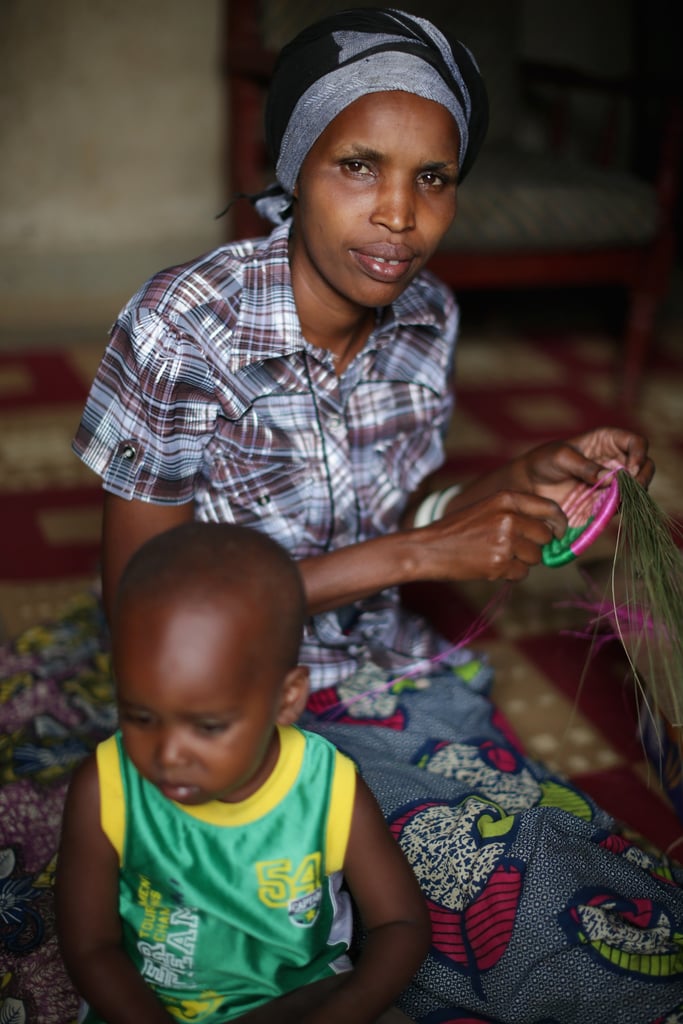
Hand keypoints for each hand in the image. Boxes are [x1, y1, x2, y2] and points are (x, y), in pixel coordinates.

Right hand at [423, 489, 567, 581]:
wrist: (429, 548)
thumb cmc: (458, 529)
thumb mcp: (486, 507)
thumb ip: (516, 512)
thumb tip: (550, 528)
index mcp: (506, 498)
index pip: (549, 508)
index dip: (559, 523)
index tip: (559, 532)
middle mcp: (509, 517)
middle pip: (545, 535)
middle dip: (536, 545)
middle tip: (516, 548)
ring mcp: (505, 541)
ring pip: (536, 557)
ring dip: (522, 561)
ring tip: (498, 556)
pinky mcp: (500, 564)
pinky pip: (522, 573)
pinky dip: (511, 574)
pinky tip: (491, 566)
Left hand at [516, 428, 653, 511]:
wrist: (529, 486)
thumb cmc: (543, 462)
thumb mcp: (561, 457)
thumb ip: (585, 466)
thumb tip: (611, 478)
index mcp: (607, 441)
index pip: (636, 442)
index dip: (639, 453)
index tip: (630, 468)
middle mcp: (615, 461)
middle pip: (645, 467)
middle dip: (642, 477)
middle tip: (629, 488)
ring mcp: (612, 483)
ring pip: (638, 489)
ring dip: (633, 495)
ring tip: (616, 500)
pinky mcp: (605, 502)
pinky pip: (622, 506)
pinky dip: (621, 509)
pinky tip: (609, 509)